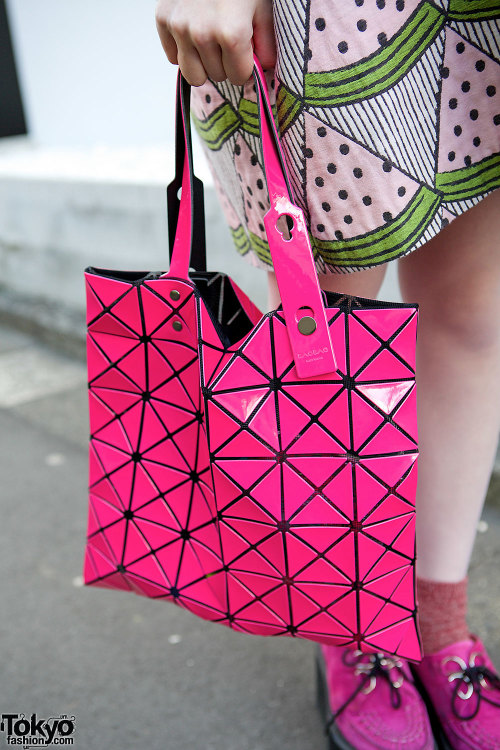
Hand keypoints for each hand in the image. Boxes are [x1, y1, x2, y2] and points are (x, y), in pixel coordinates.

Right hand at [155, 0, 275, 85]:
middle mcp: (202, 33)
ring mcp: (180, 27)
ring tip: (210, 39)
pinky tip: (193, 30)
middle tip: (227, 38)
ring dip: (204, 62)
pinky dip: (184, 50)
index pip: (239, 76)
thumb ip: (266, 42)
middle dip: (225, 62)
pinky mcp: (163, 19)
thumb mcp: (262, 6)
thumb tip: (264, 68)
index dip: (245, 65)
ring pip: (194, 75)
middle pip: (217, 76)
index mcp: (231, 33)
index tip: (245, 50)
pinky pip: (173, 58)